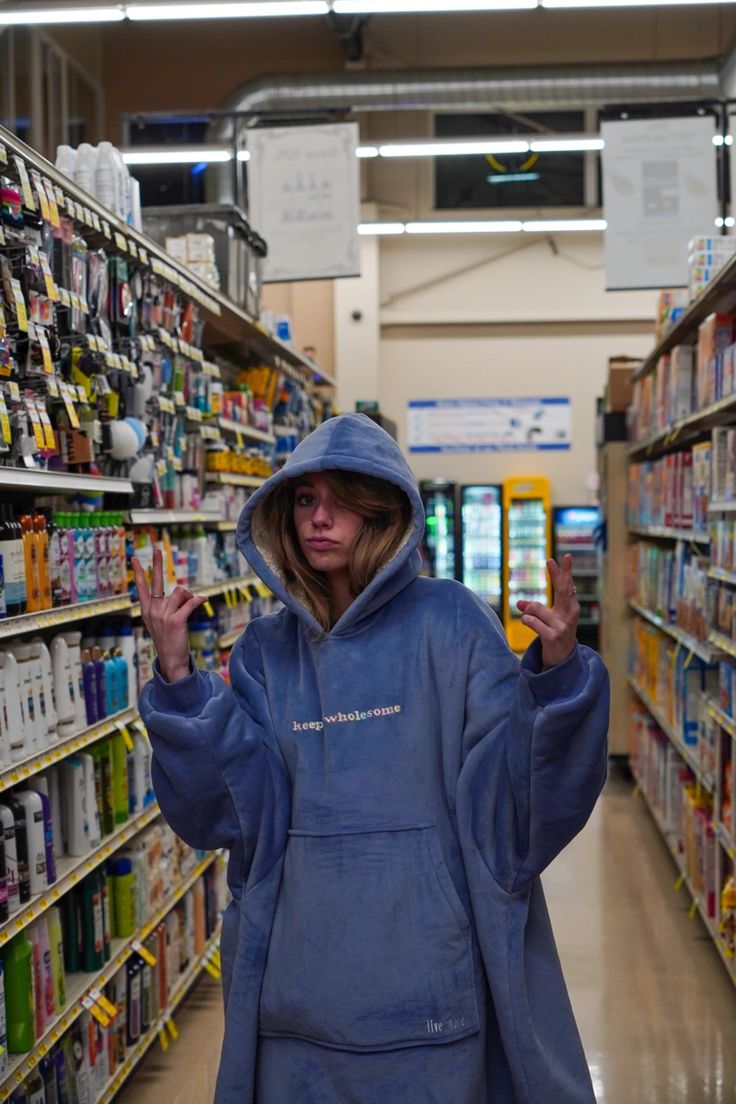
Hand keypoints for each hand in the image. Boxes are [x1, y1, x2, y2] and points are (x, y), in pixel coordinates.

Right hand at [132, 548, 206, 683]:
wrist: (171, 659)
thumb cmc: (168, 639)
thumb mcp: (161, 622)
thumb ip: (167, 606)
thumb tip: (182, 592)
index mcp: (147, 610)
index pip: (141, 587)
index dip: (139, 572)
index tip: (134, 558)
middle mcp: (153, 610)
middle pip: (155, 582)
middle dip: (157, 564)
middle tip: (157, 549)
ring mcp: (163, 615)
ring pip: (180, 591)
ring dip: (189, 595)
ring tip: (191, 604)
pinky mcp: (176, 620)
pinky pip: (190, 602)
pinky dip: (199, 599)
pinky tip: (204, 599)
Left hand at [516, 554, 578, 668]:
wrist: (562, 660)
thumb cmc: (555, 633)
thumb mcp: (548, 619)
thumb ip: (536, 609)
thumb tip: (518, 604)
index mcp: (571, 607)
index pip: (568, 585)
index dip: (565, 571)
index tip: (566, 556)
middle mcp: (570, 614)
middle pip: (562, 590)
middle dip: (557, 574)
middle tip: (550, 560)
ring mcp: (562, 626)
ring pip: (536, 608)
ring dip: (528, 612)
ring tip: (530, 620)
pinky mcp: (553, 636)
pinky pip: (531, 621)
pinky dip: (526, 621)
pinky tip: (529, 625)